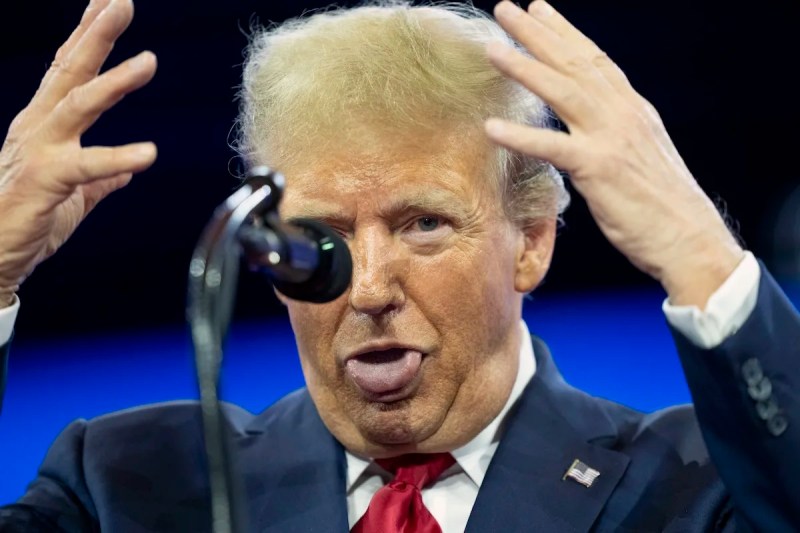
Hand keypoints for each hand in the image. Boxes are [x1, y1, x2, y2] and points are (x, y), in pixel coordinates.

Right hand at [0, 0, 156, 306]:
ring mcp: (38, 150)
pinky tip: (148, 154)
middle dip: (96, 33)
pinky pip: (86, 166)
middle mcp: (39, 127)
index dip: (89, 34)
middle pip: (70, 70)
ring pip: (78, 105)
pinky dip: (117, 158)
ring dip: (114, 82)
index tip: (110, 2)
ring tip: (148, 61)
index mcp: (47, 124)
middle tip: (122, 2)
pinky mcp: (44, 181)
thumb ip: (100, 178)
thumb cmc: (29, 220)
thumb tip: (126, 173)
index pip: (70, 70)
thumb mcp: (74, 193)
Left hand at [485, 0, 743, 307]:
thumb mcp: (640, 155)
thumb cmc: (663, 206)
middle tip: (507, 8)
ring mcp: (611, 138)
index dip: (565, 33)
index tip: (540, 10)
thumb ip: (615, 132)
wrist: (689, 239)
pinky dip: (521, 135)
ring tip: (492, 49)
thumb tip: (591, 124)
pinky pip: (553, 147)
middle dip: (538, 33)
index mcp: (632, 109)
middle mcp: (622, 114)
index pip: (594, 60)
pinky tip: (492, 126)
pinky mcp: (599, 169)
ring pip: (562, 92)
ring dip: (524, 68)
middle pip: (575, 64)